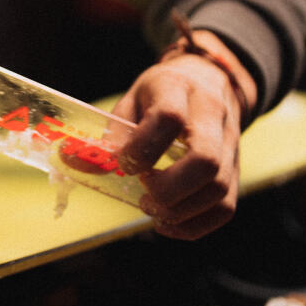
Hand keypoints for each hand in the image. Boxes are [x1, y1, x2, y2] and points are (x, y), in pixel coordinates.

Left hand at [109, 30, 254, 239]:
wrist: (208, 80)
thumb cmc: (161, 95)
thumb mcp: (131, 101)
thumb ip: (108, 134)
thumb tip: (69, 161)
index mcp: (178, 89)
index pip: (169, 118)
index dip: (142, 149)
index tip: (125, 164)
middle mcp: (212, 115)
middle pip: (205, 160)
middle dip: (167, 189)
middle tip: (144, 195)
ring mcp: (229, 144)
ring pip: (218, 188)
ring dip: (180, 211)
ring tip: (152, 209)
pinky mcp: (235, 169)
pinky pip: (225, 207)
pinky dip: (195, 225)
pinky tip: (169, 223)